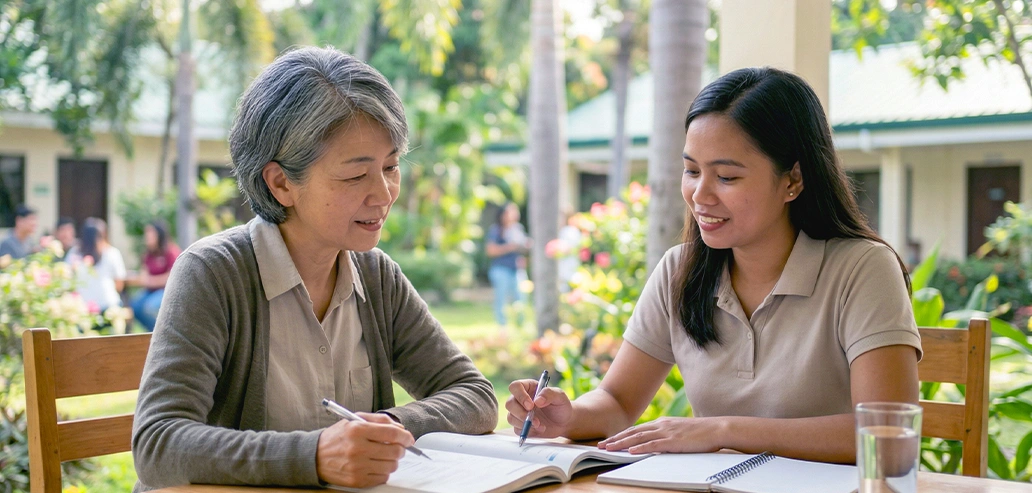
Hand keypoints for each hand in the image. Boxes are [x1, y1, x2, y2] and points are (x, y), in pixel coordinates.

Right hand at [315, 412, 413, 487]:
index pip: (392, 434)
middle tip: (397, 447)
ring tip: (383, 456)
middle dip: (401, 449)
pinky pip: (382, 478)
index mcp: (357, 430)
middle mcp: (357, 449)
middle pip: (395, 452)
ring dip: (392, 461)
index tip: (409, 438)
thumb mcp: (354, 420)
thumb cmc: (337, 437)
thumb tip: (400, 429)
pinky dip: (383, 471)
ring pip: (391, 466)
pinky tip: (374, 465)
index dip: (405, 436)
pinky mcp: (357, 481)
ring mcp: (357, 467)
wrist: (314, 457)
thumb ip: (379, 421)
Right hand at [505, 379, 572, 438]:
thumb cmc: (561, 406)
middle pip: (509, 404)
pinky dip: (528, 431)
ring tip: (541, 425)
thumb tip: (537, 401)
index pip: (515, 387)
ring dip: (525, 424)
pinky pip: (516, 429)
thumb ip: (549, 394)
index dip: (520, 396)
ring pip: (511, 417)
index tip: (531, 405)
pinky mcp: (520, 425)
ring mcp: (519, 413)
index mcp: (528, 387)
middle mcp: (520, 399)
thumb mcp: (560, 397)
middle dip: (521, 413)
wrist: (564, 422)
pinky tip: (539, 429)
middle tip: (535, 420)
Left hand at [597, 417, 727, 454]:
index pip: (637, 429)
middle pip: (633, 432)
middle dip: (615, 439)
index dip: (621, 435)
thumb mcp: (680, 431)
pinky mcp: (673, 441)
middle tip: (601, 445)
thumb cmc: (701, 433)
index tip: (609, 440)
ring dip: (621, 443)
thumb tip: (656, 443)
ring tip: (608, 448)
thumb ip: (667, 435)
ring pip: (638, 437)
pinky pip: (653, 444)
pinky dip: (640, 447)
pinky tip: (630, 451)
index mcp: (662, 423)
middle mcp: (661, 425)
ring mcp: (666, 432)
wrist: (717, 429)